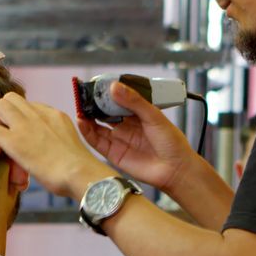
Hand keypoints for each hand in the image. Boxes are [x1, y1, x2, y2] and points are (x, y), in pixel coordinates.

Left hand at [0, 93, 111, 198]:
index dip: (22, 121)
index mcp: (54, 115)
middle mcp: (40, 114)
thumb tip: (41, 152)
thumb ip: (54, 140)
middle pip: (12, 98)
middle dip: (5, 115)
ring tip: (1, 143)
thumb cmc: (78, 169)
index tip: (24, 138)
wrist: (80, 173)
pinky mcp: (14, 140)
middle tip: (7, 134)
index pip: (29, 106)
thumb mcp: (67, 144)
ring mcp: (26, 125)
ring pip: (0, 106)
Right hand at [77, 82, 196, 192]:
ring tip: (80, 108)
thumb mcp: (154, 117)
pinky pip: (97, 142)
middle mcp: (127, 126)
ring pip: (98, 126)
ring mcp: (120, 139)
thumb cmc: (172, 143)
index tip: (96, 85)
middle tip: (83, 95)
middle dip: (94, 104)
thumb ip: (134, 102)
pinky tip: (82, 122)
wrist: (175, 169)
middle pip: (105, 112)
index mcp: (138, 113)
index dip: (107, 93)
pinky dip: (88, 132)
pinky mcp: (114, 154)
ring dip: (88, 117)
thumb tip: (115, 87)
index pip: (119, 99)